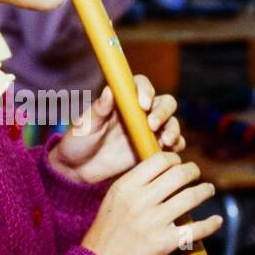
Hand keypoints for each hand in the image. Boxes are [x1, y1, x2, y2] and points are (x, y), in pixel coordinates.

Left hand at [50, 75, 183, 184]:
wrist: (78, 169)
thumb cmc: (78, 141)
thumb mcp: (84, 125)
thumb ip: (98, 109)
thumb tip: (110, 90)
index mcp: (123, 100)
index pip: (141, 86)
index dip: (146, 90)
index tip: (143, 104)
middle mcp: (139, 113)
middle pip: (164, 103)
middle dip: (163, 111)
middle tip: (153, 124)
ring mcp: (148, 131)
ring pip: (171, 122)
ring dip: (173, 128)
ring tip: (165, 140)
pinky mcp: (152, 149)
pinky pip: (172, 144)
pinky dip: (176, 145)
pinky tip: (168, 150)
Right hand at [80, 151, 222, 254]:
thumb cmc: (105, 234)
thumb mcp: (112, 201)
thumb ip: (134, 186)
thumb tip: (161, 174)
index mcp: (126, 187)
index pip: (159, 160)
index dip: (174, 159)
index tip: (178, 163)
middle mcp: (141, 200)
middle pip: (178, 174)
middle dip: (192, 171)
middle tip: (196, 173)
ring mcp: (154, 221)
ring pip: (191, 197)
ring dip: (205, 190)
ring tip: (208, 189)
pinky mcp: (165, 242)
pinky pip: (197, 228)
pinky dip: (211, 224)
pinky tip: (216, 220)